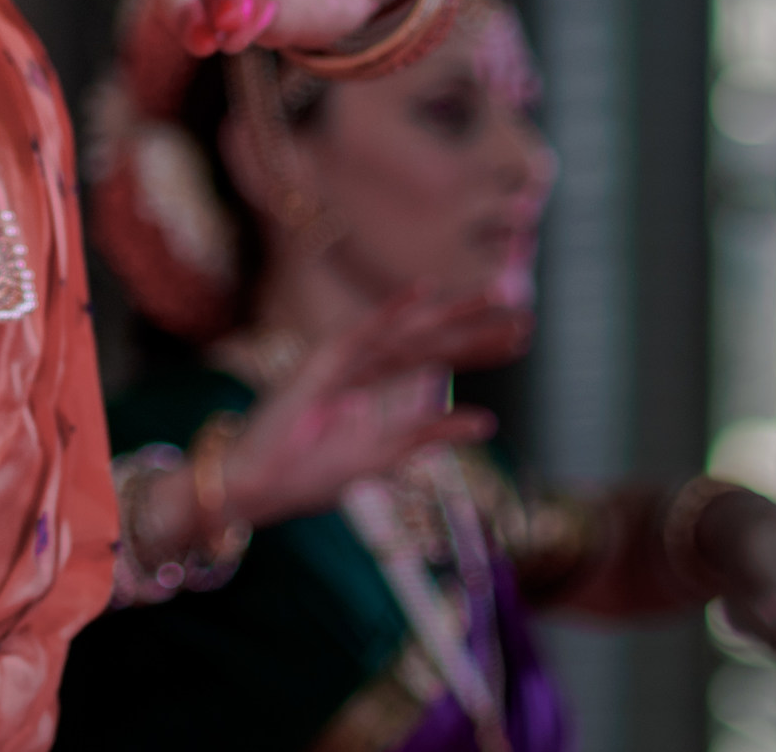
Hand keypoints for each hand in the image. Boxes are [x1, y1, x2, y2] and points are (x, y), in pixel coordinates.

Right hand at [221, 290, 531, 526]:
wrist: (252, 483)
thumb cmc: (308, 471)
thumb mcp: (384, 456)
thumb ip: (431, 433)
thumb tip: (487, 420)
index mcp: (377, 384)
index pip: (436, 360)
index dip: (477, 348)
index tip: (519, 337)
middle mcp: (363, 365)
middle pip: (428, 341)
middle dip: (474, 325)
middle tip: (522, 310)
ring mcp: (342, 362)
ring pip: (407, 334)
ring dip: (449, 315)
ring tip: (493, 296)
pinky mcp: (321, 366)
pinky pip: (361, 335)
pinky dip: (391, 311)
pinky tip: (424, 291)